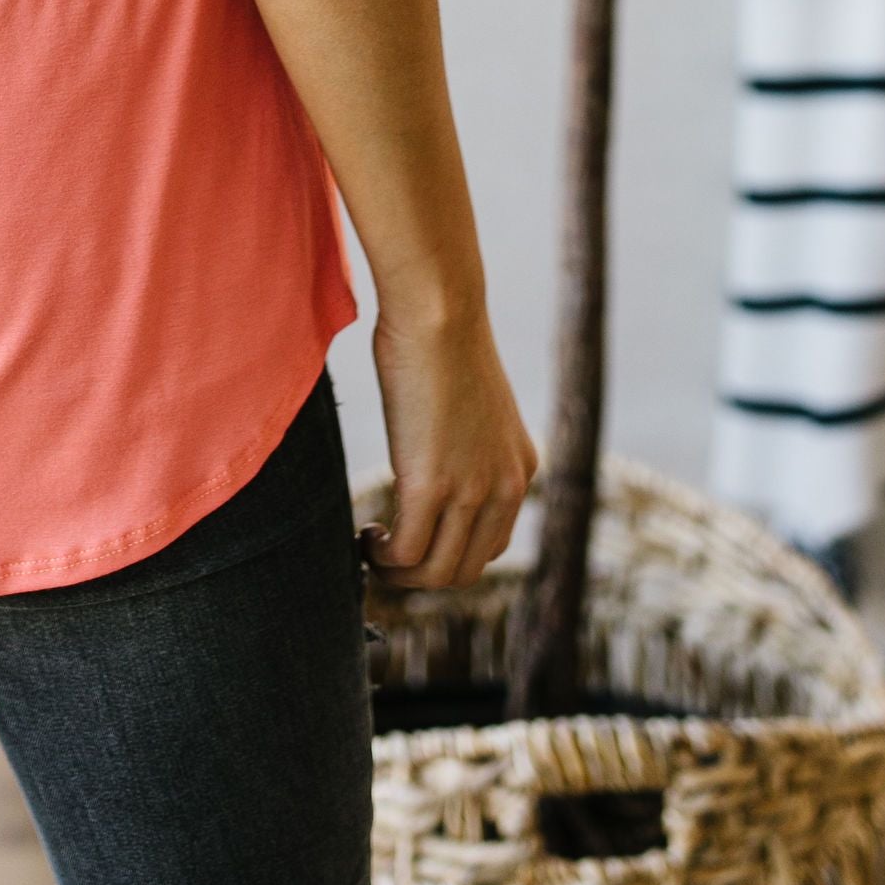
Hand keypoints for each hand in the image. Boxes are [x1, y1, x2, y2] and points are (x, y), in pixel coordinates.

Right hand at [361, 301, 536, 588]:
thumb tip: (431, 451)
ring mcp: (472, 490)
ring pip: (437, 573)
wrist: (439, 309)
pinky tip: (365, 536)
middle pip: (465, 570)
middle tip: (385, 556)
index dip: (448, 556)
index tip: (412, 542)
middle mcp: (506, 488)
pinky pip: (407, 553)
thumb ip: (464, 439)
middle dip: (423, 575)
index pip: (491, 545)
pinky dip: (383, 558)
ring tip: (372, 551)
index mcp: (519, 468)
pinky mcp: (432, 486)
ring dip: (399, 574)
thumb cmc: (441, 336)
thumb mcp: (470, 401)